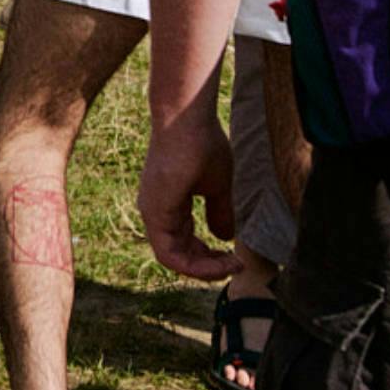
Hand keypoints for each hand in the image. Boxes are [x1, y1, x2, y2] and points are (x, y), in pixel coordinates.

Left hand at [139, 108, 241, 280]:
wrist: (188, 120)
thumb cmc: (202, 145)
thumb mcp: (217, 186)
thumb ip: (219, 212)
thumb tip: (224, 238)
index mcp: (169, 205)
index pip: (184, 246)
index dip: (210, 259)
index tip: (236, 258)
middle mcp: (156, 211)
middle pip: (179, 256)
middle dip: (210, 267)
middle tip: (236, 265)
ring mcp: (153, 212)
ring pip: (173, 260)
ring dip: (206, 270)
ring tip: (233, 264)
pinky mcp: (155, 211)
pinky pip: (169, 254)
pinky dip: (196, 265)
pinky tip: (223, 260)